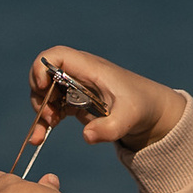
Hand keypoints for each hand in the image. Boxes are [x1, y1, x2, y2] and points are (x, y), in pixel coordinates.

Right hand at [30, 46, 184, 153]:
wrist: (154, 113)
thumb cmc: (143, 107)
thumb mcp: (129, 118)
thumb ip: (109, 128)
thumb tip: (86, 137)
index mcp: (90, 68)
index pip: (57, 55)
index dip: (42, 67)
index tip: (42, 89)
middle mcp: (80, 74)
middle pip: (45, 75)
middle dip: (38, 96)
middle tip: (47, 120)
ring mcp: (77, 87)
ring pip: (47, 93)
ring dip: (40, 112)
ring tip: (40, 136)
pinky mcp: (78, 101)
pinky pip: (55, 106)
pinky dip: (47, 119)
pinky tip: (44, 135)